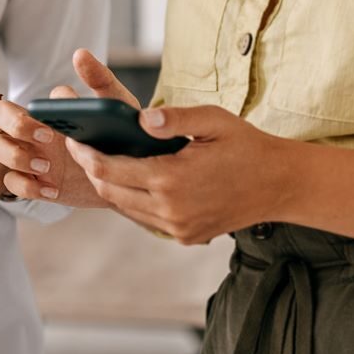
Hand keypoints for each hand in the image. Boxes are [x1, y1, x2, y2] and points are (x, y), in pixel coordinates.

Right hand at [0, 49, 137, 207]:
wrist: (130, 176)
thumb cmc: (119, 135)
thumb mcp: (115, 105)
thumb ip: (99, 78)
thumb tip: (80, 54)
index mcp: (46, 111)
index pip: (20, 102)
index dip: (32, 113)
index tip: (56, 127)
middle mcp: (31, 130)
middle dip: (13, 125)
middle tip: (45, 138)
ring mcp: (29, 156)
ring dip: (15, 157)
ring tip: (47, 167)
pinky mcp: (34, 182)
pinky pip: (11, 183)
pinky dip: (27, 186)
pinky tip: (51, 189)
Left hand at [68, 104, 292, 243]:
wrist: (280, 185)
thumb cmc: (246, 146)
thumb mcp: (214, 120)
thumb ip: (175, 117)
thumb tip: (140, 119)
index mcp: (172, 179)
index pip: (111, 169)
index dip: (86, 154)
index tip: (73, 139)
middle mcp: (171, 210)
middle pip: (111, 191)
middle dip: (91, 169)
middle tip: (81, 148)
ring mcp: (178, 228)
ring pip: (125, 208)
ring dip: (110, 186)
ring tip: (100, 161)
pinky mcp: (186, 237)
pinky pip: (145, 219)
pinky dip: (132, 200)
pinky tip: (130, 180)